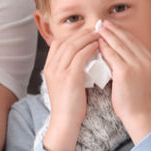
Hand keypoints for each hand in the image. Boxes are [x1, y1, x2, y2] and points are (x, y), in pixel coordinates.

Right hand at [40, 27, 99, 150]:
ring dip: (88, 37)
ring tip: (101, 34)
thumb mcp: (65, 83)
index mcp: (49, 67)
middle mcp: (51, 66)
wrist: (65, 122)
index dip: (74, 35)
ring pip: (74, 45)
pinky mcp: (69, 77)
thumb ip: (70, 69)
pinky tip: (99, 46)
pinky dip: (90, 48)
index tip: (88, 32)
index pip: (59, 42)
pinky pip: (80, 55)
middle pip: (67, 40)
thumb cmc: (69, 105)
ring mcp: (59, 71)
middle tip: (98, 28)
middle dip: (83, 32)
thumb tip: (83, 57)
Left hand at [97, 22, 150, 141]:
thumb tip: (118, 49)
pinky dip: (103, 48)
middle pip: (127, 39)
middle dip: (114, 30)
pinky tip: (96, 44)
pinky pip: (112, 55)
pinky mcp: (126, 72)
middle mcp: (146, 60)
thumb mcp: (139, 76)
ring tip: (98, 29)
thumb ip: (132, 62)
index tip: (111, 26)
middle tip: (102, 23)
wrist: (137, 114)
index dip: (121, 32)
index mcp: (150, 60)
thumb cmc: (134, 98)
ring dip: (107, 35)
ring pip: (119, 45)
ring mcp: (137, 66)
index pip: (134, 41)